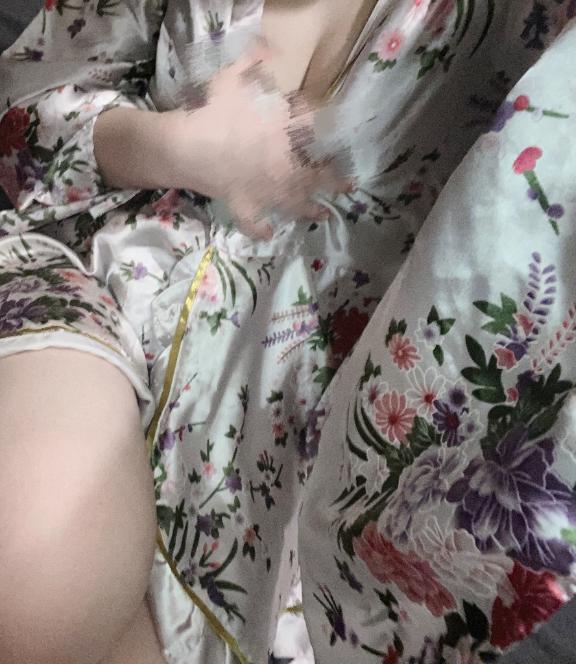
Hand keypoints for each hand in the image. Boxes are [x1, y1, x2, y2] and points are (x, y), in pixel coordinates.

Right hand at [172, 45, 352, 238]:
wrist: (189, 145)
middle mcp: (284, 166)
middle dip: (334, 181)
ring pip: (294, 204)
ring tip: (324, 215)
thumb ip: (254, 62)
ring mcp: (266, 190)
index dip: (317, 124)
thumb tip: (268, 45)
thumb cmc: (214, 110)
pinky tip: (269, 233)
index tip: (318, 122)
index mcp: (285, 134)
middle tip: (347, 187)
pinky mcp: (244, 205)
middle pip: (316, 176)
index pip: (312, 128)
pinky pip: (253, 222)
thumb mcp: (233, 78)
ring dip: (311, 211)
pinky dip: (260, 229)